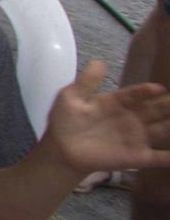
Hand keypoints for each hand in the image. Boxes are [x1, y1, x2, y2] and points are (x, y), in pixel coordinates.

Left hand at [42, 60, 169, 175]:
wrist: (61, 150)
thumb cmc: (65, 121)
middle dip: (168, 105)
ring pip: (163, 130)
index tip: (160, 88)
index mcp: (116, 103)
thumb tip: (100, 62)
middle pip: (155, 110)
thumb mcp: (72, 97)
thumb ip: (87, 82)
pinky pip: (160, 157)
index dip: (147, 91)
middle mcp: (130, 118)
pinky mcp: (137, 157)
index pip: (136, 94)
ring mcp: (136, 138)